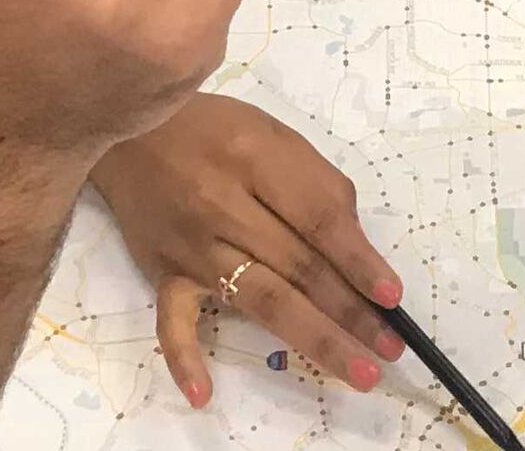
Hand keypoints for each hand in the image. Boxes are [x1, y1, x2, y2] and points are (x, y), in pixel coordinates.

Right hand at [96, 95, 407, 408]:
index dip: (358, 260)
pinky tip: (204, 394)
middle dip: (350, 311)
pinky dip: (184, 358)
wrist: (133, 133)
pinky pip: (171, 321)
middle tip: (389, 347)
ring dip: (312, 338)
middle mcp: (223, 205)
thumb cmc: (215, 131)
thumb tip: (356, 250)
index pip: (318, 218)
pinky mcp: (163, 271)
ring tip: (356, 371)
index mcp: (257, 161)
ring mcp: (192, 245)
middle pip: (297, 266)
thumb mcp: (275, 135)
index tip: (392, 297)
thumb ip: (318, 187)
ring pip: (258, 298)